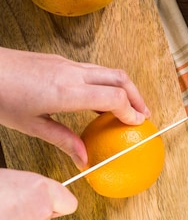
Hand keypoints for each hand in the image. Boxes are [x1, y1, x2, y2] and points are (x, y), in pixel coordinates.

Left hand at [0, 47, 149, 167]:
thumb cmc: (2, 96)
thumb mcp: (32, 125)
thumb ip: (64, 140)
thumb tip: (84, 159)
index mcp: (67, 92)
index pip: (114, 97)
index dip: (131, 111)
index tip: (139, 124)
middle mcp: (72, 74)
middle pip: (119, 78)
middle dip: (137, 96)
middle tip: (143, 114)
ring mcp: (67, 64)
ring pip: (108, 71)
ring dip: (123, 88)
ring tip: (126, 107)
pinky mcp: (60, 60)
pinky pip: (93, 70)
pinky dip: (106, 83)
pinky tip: (100, 99)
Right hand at [0, 169, 76, 219]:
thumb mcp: (4, 179)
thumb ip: (22, 189)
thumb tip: (24, 196)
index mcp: (40, 191)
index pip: (67, 202)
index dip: (54, 202)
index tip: (45, 202)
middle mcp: (41, 217)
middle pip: (44, 219)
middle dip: (27, 215)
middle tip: (3, 207)